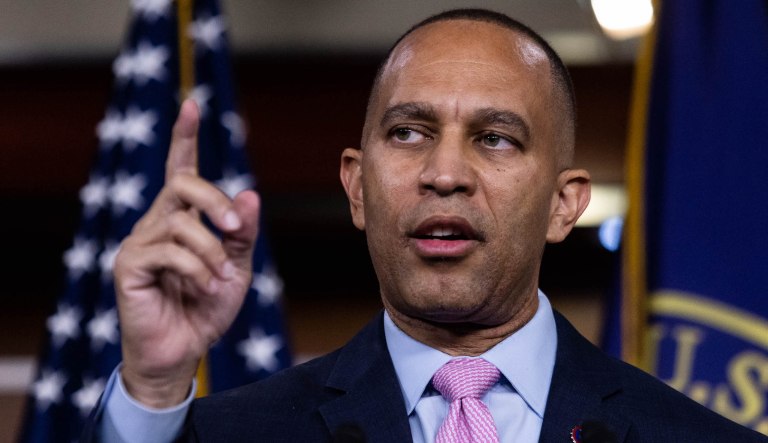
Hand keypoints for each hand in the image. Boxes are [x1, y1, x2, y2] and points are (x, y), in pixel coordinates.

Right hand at [113, 99, 259, 406]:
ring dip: (212, 250)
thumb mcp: (237, 266)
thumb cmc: (207, 306)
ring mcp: (139, 242)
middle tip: (235, 226)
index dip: (185, 136)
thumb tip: (249, 192)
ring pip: (180, 221)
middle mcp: (157, 222)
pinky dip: (197, 267)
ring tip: (220, 278)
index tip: (192, 104)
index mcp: (182, 218)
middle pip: (182, 184)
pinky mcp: (128, 265)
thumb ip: (242, 232)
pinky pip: (168, 251)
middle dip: (215, 200)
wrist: (184, 350)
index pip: (180, 168)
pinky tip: (207, 287)